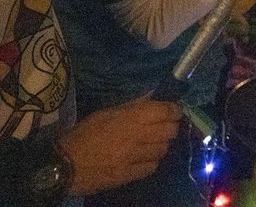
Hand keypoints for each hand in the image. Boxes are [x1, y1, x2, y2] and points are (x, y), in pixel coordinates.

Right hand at [61, 97, 180, 194]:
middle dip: (171, 126)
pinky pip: (152, 167)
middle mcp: (136, 137)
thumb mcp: (105, 114)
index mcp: (130, 118)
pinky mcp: (128, 175)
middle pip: (170, 131)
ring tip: (152, 143)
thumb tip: (152, 98)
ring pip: (163, 149)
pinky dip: (152, 161)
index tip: (174, 110)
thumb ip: (131, 106)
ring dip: (161, 144)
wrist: (62, 166)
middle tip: (164, 126)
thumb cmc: (82, 135)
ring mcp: (133, 158)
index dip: (174, 110)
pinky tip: (143, 158)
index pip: (166, 111)